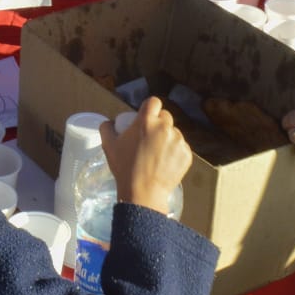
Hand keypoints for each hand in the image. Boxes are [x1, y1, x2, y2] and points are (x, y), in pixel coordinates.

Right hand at [101, 97, 190, 214]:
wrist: (143, 192)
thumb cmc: (124, 167)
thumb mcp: (109, 145)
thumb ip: (107, 128)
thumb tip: (111, 122)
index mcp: (146, 121)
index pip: (154, 102)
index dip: (150, 108)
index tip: (146, 117)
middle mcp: (165, 127)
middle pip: (165, 116)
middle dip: (159, 123)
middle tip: (150, 137)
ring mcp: (178, 141)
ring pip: (174, 133)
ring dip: (167, 138)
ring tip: (158, 154)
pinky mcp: (187, 155)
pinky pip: (181, 148)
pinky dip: (175, 153)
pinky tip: (165, 163)